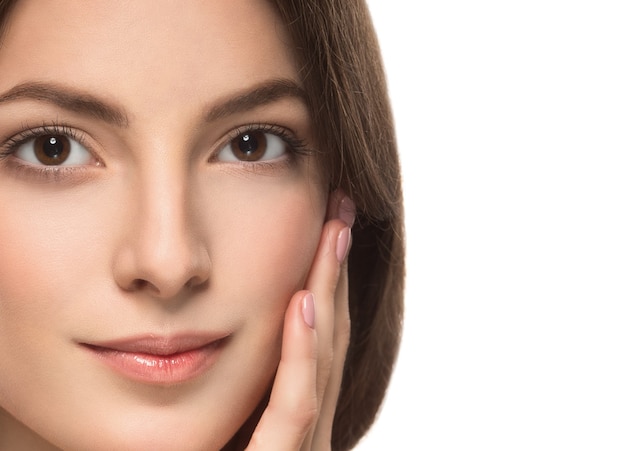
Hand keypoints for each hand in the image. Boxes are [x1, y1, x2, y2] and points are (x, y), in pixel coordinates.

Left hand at [246, 191, 355, 450]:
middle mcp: (312, 429)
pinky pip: (295, 409)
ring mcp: (305, 447)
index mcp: (301, 419)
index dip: (327, 280)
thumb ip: (239, 397)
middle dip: (335, 271)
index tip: (327, 226)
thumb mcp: (226, 430)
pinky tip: (302, 304)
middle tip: (341, 209)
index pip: (319, 340)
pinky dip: (302, 355)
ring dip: (327, 294)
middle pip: (329, 338)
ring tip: (333, 234)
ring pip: (323, 362)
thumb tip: (234, 335)